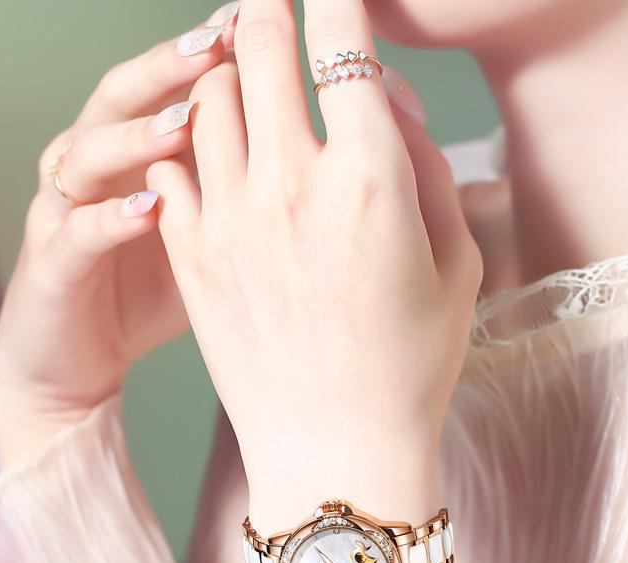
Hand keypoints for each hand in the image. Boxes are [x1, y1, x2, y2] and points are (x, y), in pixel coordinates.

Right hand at [0, 7, 239, 465]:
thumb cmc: (151, 297)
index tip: (265, 27)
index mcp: (138, 153)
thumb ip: (244, 188)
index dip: (213, 54)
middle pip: (126, 94)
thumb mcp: (210, 236)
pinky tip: (151, 209)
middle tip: (221, 44)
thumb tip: (325, 155)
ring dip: (138, 134)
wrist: (77, 363)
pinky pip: (77, 231)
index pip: (174, 84)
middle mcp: (98, 167)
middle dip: (171, 66)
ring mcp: (68, 209)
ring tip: (187, 123)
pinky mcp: (52, 265)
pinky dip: (110, 217)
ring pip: (90, 151)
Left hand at [150, 0, 481, 534]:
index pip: (341, 33)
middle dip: (269, 15)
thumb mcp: (456, 263)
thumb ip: (425, 166)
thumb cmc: (408, 368)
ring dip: (230, 81)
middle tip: (280, 26)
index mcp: (371, 178)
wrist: (336, 453)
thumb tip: (386, 99)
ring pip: (207, 93)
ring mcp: (230, 217)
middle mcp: (293, 182)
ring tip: (253, 104)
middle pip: (257, 37)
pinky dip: (191, 147)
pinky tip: (220, 168)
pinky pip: (171, 161)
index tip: (338, 1)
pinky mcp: (190, 254)